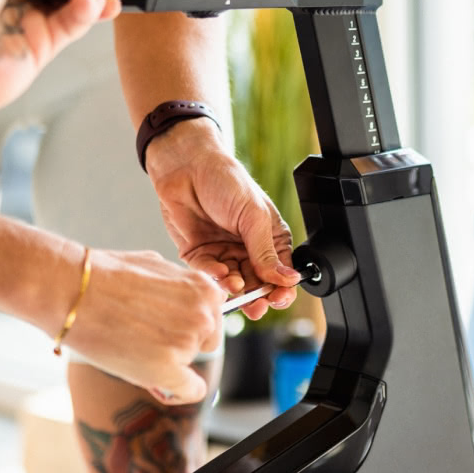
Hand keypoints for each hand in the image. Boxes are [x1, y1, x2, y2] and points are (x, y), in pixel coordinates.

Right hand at [59, 247, 225, 403]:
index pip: (213, 314)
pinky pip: (191, 390)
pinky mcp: (167, 369)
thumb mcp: (155, 265)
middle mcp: (203, 316)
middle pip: (206, 341)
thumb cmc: (105, 274)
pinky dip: (179, 392)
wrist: (70, 289)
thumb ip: (179, 285)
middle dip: (183, 341)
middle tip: (149, 336)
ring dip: (169, 360)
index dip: (189, 320)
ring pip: (189, 362)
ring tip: (132, 345)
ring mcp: (187, 343)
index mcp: (205, 289)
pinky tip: (161, 385)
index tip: (169, 324)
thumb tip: (185, 298)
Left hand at [146, 121, 300, 319]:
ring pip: (234, 283)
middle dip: (259, 296)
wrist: (186, 167)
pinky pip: (209, 274)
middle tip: (257, 304)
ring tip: (236, 286)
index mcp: (270, 238)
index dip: (282, 288)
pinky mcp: (200, 254)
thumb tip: (287, 279)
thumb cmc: (225, 181)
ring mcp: (225, 253)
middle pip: (258, 284)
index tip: (279, 298)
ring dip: (237, 288)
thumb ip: (266, 252)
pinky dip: (215, 276)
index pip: (281, 272)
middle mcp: (248, 249)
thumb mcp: (253, 216)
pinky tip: (220, 272)